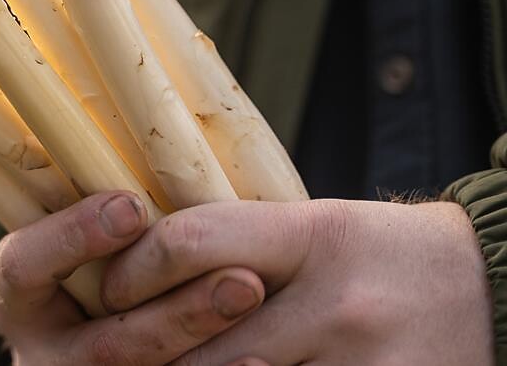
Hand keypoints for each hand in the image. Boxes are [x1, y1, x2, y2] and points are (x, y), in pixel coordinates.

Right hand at [0, 191, 265, 363]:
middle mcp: (42, 352)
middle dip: (176, 312)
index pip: (22, 268)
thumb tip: (130, 102)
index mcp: (17, 293)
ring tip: (263, 310)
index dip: (72, 239)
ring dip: (208, 345)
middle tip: (244, 278)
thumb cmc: (99, 258)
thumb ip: (101, 205)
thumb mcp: (77, 231)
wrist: (111, 333)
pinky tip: (266, 363)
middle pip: (104, 347)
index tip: (131, 206)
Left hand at [100, 198, 493, 364]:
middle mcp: (340, 306)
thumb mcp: (317, 227)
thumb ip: (240, 245)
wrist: (495, 291)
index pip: (193, 243)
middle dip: (153, 351)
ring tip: (164, 364)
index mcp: (317, 236)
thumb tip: (140, 266)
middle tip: (117, 350)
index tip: (111, 286)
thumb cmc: (383, 254)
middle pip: (207, 345)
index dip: (135, 268)